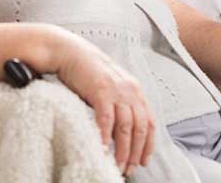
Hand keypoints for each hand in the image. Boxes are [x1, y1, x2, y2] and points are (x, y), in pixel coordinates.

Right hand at [52, 29, 154, 175]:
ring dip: (123, 150)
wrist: (71, 51)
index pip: (149, 122)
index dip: (148, 144)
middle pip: (139, 128)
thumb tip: (122, 131)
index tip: (144, 161)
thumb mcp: (112, 86)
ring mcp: (116, 91)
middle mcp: (130, 90)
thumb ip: (120, 103)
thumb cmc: (89, 72)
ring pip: (125, 127)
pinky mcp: (101, 91)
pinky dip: (106, 137)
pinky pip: (106, 120)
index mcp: (135, 90)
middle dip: (136, 152)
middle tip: (129, 169)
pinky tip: (103, 150)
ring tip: (118, 166)